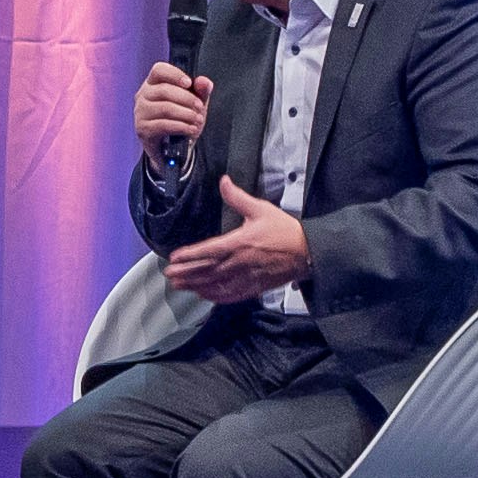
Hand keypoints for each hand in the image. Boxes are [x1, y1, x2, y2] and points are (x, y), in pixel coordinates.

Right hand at [133, 59, 212, 150]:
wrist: (171, 147)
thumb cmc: (180, 120)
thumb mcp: (194, 104)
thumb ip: (201, 91)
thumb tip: (204, 81)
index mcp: (153, 84)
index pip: (158, 70)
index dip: (174, 74)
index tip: (189, 83)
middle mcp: (143, 96)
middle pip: (164, 90)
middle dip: (187, 99)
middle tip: (200, 107)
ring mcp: (140, 113)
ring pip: (165, 108)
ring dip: (186, 114)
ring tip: (197, 120)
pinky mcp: (142, 129)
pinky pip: (163, 125)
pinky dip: (181, 127)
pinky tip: (190, 129)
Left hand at [165, 179, 314, 305]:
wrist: (309, 251)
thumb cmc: (285, 231)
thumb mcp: (261, 209)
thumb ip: (238, 198)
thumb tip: (224, 181)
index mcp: (240, 242)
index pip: (209, 250)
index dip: (190, 255)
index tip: (174, 257)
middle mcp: (240, 262)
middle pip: (207, 269)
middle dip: (186, 272)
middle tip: (169, 274)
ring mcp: (246, 277)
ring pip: (215, 284)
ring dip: (195, 285)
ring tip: (179, 285)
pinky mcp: (254, 287)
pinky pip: (230, 294)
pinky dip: (215, 295)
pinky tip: (203, 295)